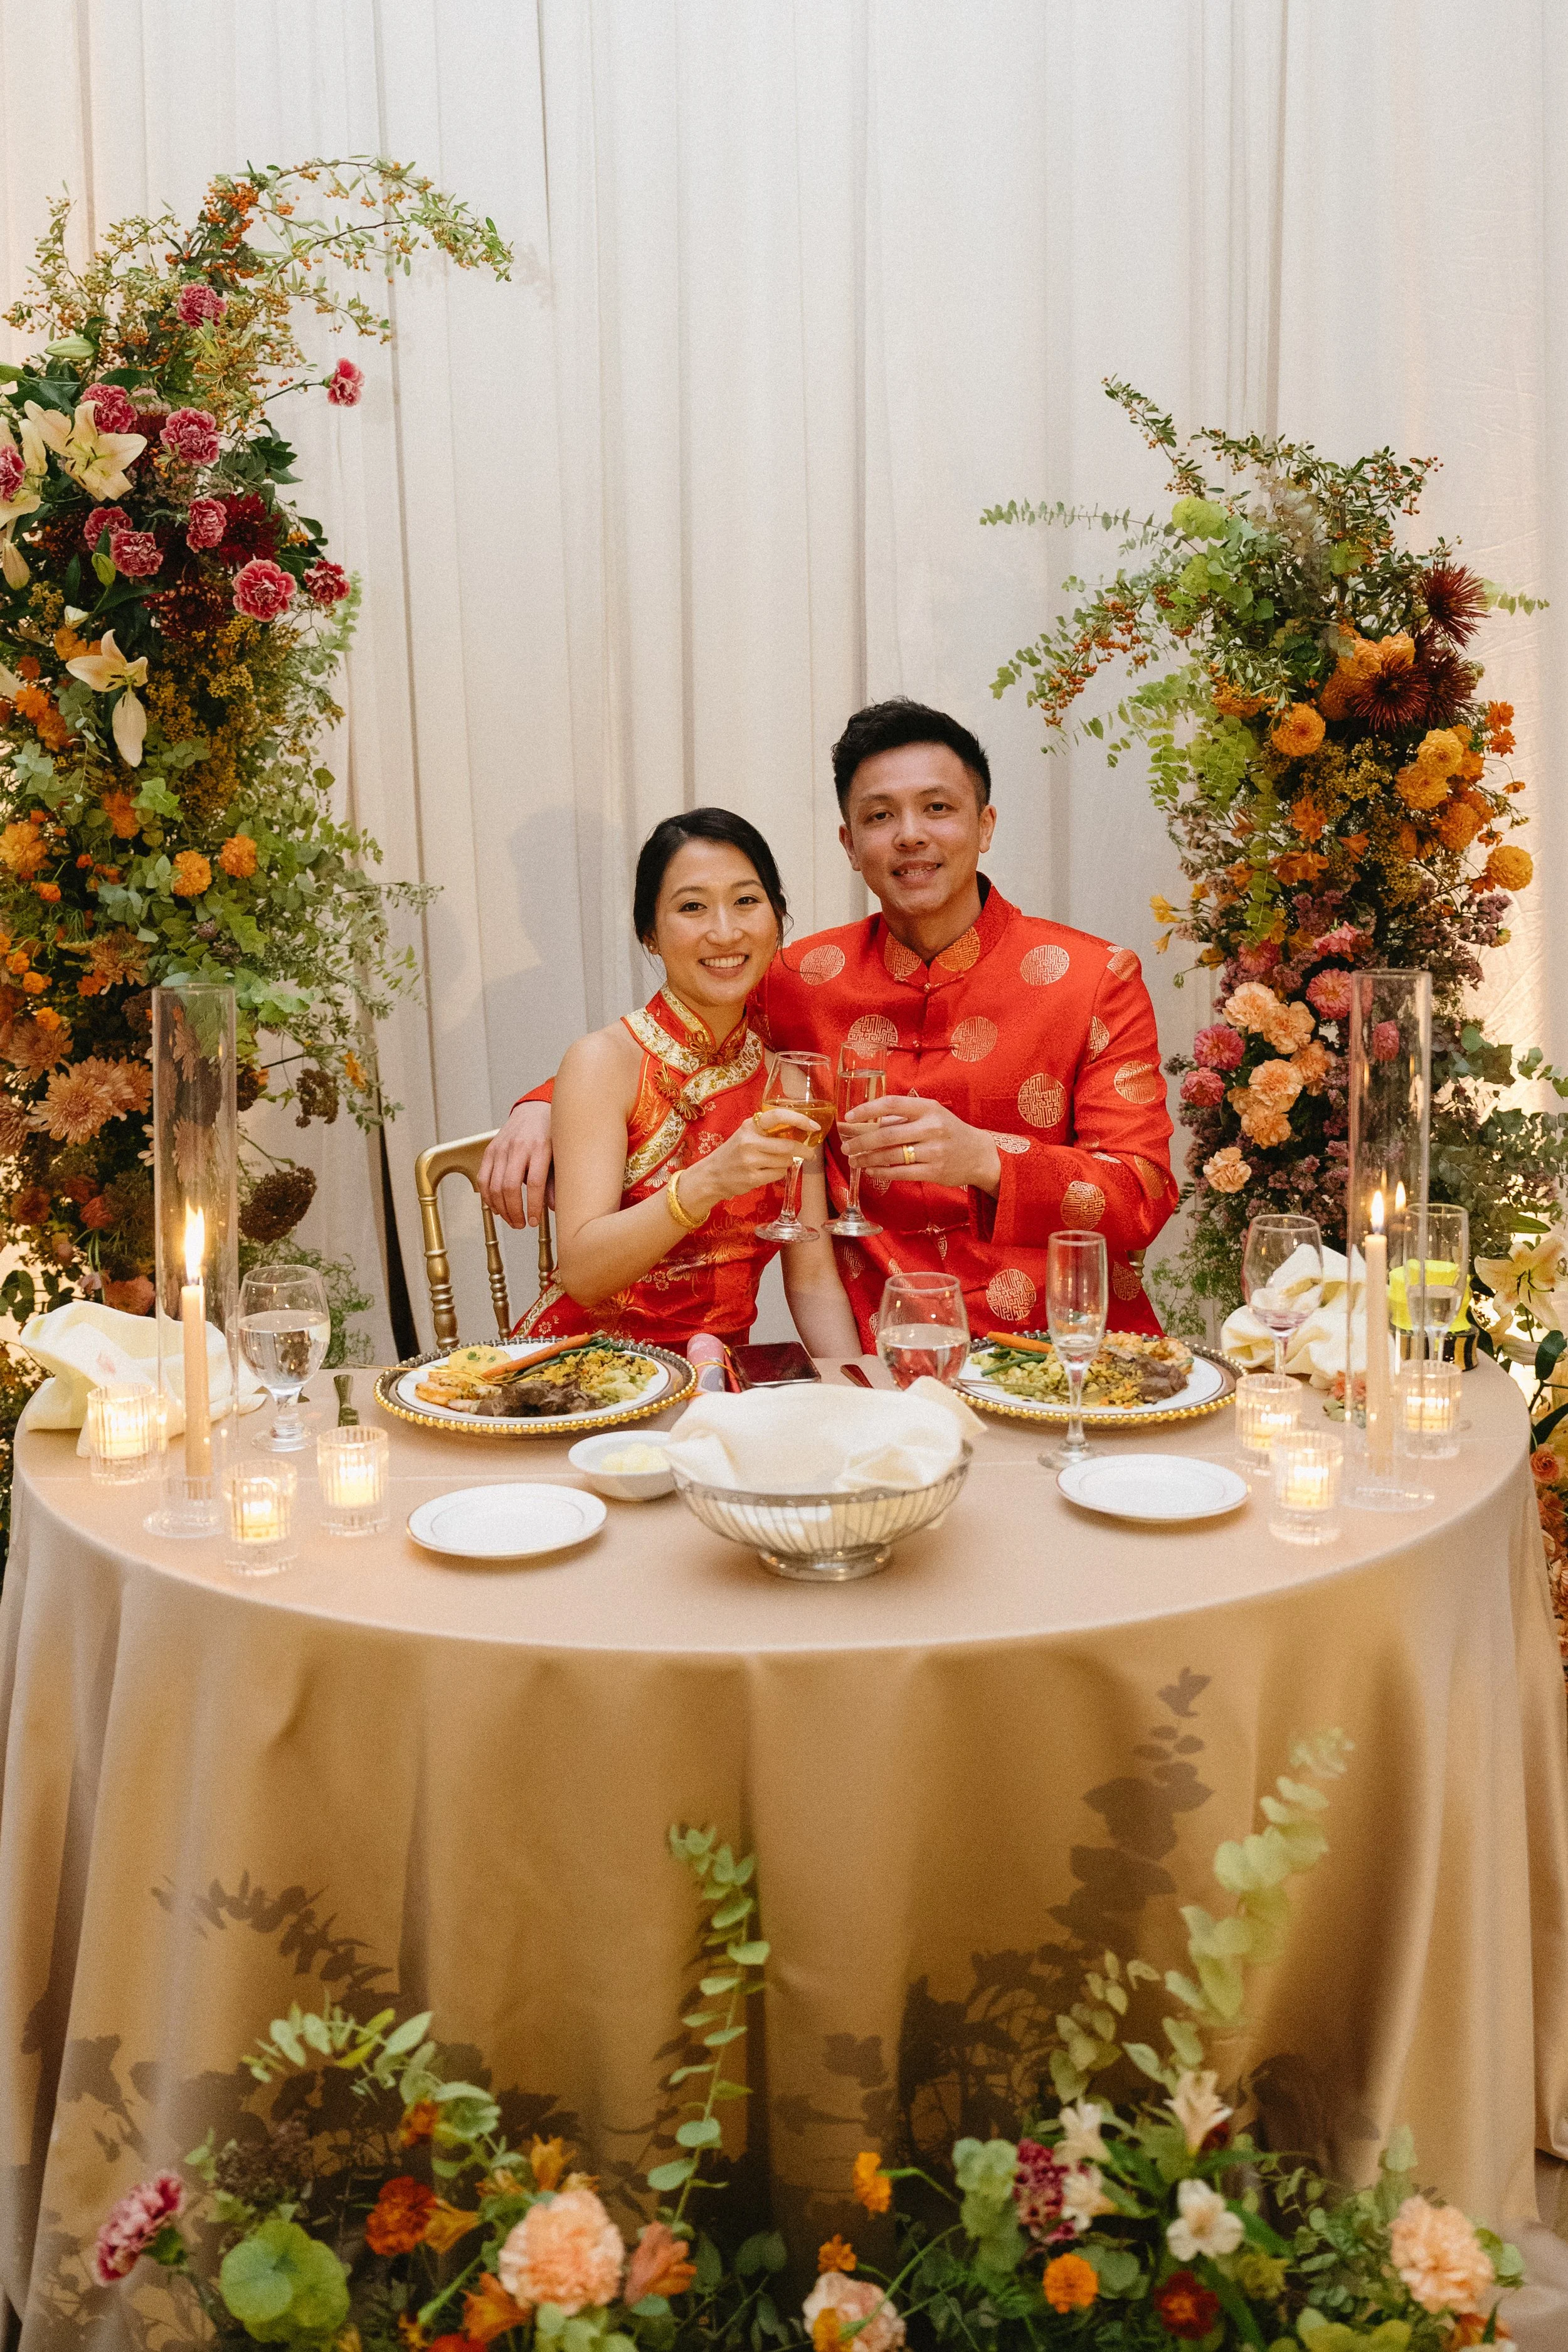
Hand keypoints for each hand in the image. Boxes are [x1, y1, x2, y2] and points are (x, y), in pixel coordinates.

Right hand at [478, 1100, 553, 1229]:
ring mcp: (501, 1148)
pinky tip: (496, 1207)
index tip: (535, 1221)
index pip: (535, 1183)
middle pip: (510, 1186)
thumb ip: (556, 1181)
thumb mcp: (560, 1154)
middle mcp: (519, 1147)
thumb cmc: (551, 1134)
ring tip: (511, 1220)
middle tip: (521, 1224)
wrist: (534, 1109)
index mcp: (540, 1147)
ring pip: (494, 1185)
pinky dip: (487, 1197)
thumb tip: (553, 1208)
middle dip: (514, 1211)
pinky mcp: (490, 1150)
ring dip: (501, 1209)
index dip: (533, 1206)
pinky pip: (483, 1178)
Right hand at [683, 1107, 820, 1212]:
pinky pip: (778, 1174)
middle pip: (788, 1145)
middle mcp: (750, 1141)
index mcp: (750, 1125)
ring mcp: (750, 1160)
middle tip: (810, 1154)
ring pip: (785, 1161)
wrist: (711, 1175)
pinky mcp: (752, 1178)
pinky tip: (767, 1172)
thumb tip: (800, 1132)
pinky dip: (778, 1173)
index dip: (800, 1120)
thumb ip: (768, 1131)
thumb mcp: (747, 1134)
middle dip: (804, 1150)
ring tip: (774, 1163)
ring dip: (787, 1163)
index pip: (779, 1116)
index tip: (814, 1126)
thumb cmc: (734, 1152)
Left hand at [840, 1093, 1001, 1195]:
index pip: (892, 1104)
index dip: (867, 1109)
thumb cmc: (949, 1131)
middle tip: (845, 1147)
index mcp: (928, 1108)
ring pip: (891, 1155)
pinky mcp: (934, 1171)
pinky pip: (901, 1172)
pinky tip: (870, 1170)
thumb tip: (867, 1122)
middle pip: (887, 1133)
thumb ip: (904, 1117)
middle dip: (861, 1141)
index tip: (850, 1117)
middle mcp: (931, 1127)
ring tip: (854, 1160)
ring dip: (867, 1159)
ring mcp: (934, 1150)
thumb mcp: (931, 1115)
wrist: (979, 1154)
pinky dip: (882, 1172)